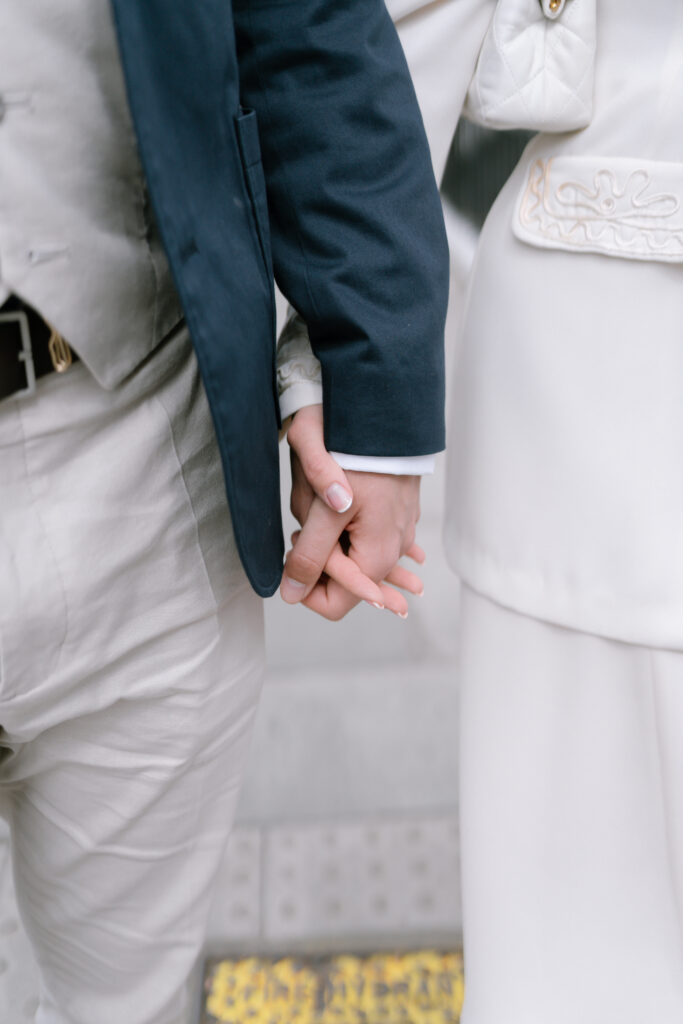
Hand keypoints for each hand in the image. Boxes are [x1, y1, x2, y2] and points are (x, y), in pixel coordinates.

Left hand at [281, 405, 424, 619]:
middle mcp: (395, 550)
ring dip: (332, 537)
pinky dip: (350, 527)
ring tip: (320, 503)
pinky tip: (340, 507)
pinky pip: (370, 533)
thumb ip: (309, 555)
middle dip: (319, 555)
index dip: (305, 586)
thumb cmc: (352, 452)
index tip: (295, 548)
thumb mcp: (320, 506)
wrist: (382, 407)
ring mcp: (401, 530)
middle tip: (308, 518)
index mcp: (377, 556)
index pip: (335, 604)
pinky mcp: (399, 512)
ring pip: (355, 552)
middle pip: (345, 578)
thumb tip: (291, 593)